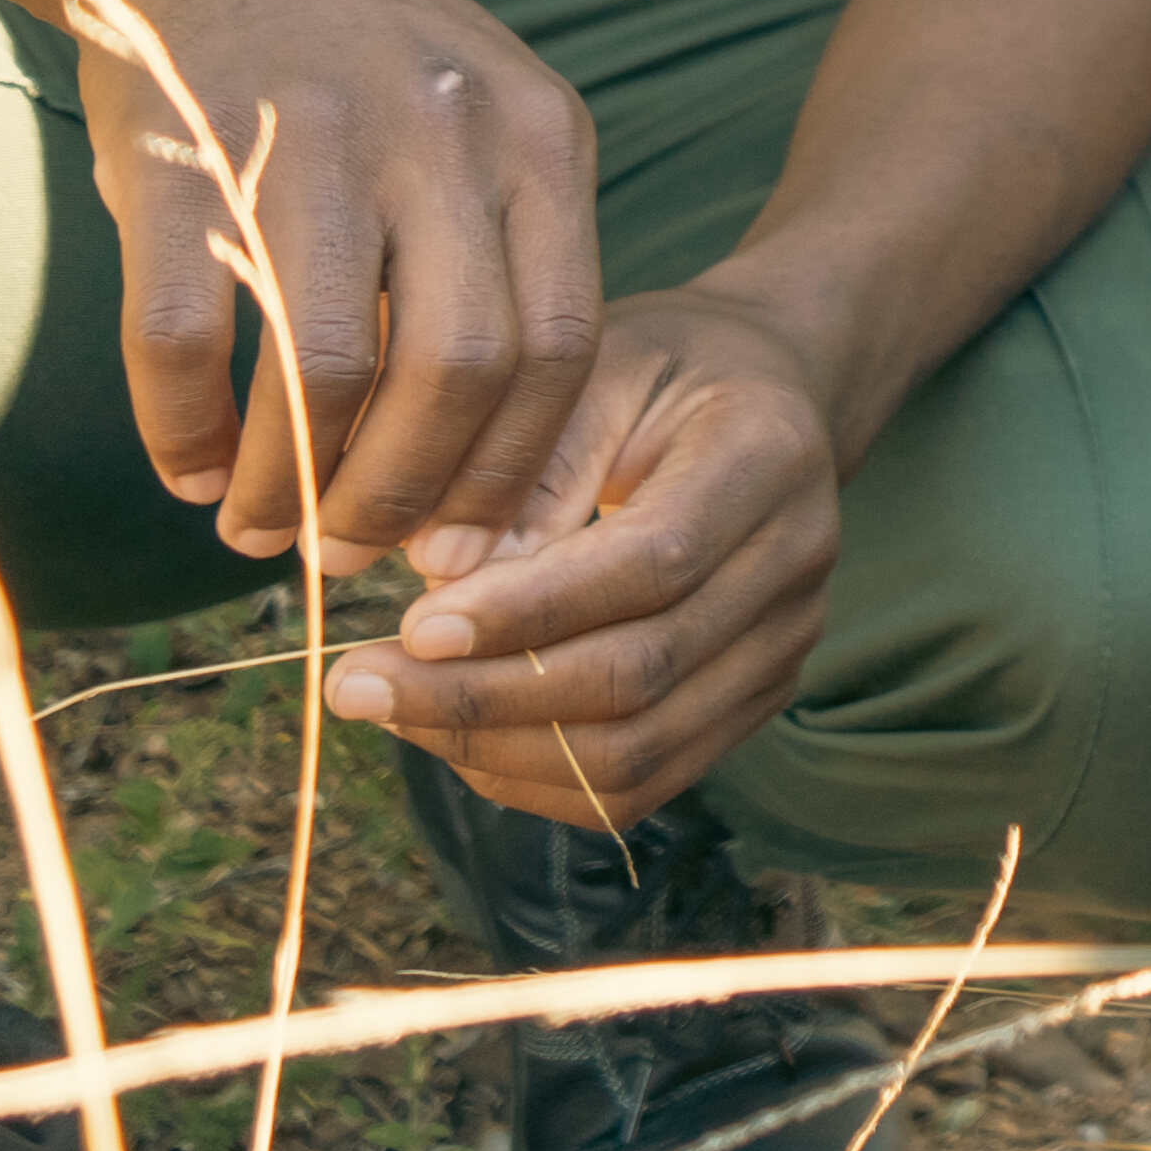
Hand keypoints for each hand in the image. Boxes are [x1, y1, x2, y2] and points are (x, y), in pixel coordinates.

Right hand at [78, 0, 601, 581]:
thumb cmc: (365, 64)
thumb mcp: (482, 129)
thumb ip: (501, 266)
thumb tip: (486, 477)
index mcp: (536, 137)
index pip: (562, 345)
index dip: (511, 466)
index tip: (466, 541)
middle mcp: (440, 135)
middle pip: (456, 373)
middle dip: (405, 493)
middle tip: (353, 553)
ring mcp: (310, 143)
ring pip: (326, 373)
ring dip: (291, 482)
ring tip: (264, 529)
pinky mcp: (181, 160)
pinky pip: (184, 341)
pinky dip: (183, 432)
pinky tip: (188, 471)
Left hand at [322, 286, 846, 827]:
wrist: (770, 393)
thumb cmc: (664, 370)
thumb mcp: (597, 367)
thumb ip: (530, 462)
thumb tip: (440, 576)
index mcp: (767, 457)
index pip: (651, 564)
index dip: (528, 611)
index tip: (408, 627)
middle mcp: (796, 562)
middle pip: (640, 676)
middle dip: (482, 697)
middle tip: (354, 683)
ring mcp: (785, 643)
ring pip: (636, 753)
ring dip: (496, 750)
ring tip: (391, 710)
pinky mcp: (754, 699)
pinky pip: (639, 783)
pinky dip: (534, 779)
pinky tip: (454, 734)